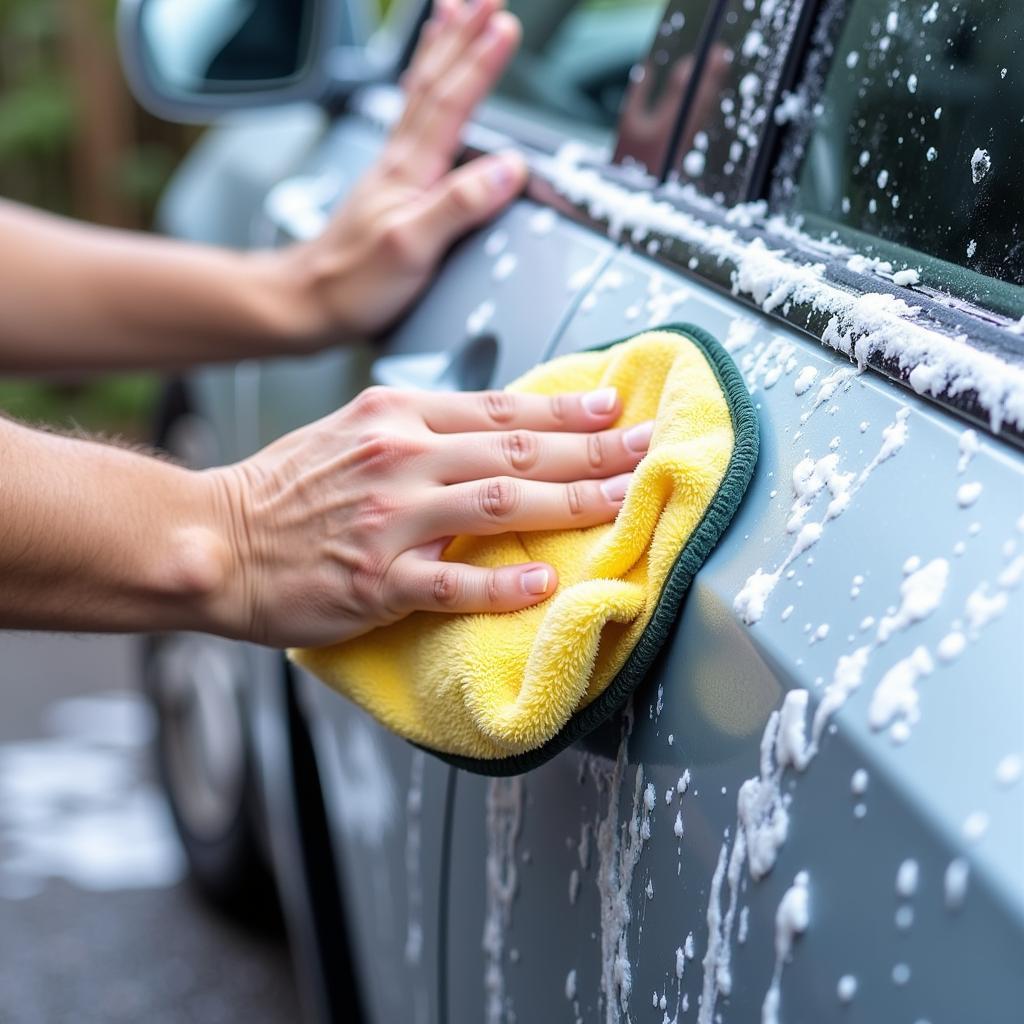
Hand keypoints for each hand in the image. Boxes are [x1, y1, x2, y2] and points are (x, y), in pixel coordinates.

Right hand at [204, 386, 652, 647]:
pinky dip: (502, 584)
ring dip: (569, 504)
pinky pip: (452, 583)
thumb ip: (425, 426)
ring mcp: (389, 520)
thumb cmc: (291, 487)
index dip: (566, 409)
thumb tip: (502, 429)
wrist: (220, 538)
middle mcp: (399, 456)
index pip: (500, 409)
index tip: (618, 407)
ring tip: (624, 503)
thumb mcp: (356, 429)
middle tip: (648, 448)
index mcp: (397, 414)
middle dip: (592, 450)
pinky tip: (546, 582)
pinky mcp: (376, 580)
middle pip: (515, 450)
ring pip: (498, 505)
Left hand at [286, 0, 526, 340]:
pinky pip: (410, 120)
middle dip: (462, 34)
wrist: (306, 302)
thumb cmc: (352, 284)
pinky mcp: (388, 188)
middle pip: (434, 82)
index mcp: (409, 171)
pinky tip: (427, 86)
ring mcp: (392, 171)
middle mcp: (399, 161)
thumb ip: (458, 206)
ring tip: (454, 11)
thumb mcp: (411, 250)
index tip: (505, 23)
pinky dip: (422, 88)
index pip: (450, 102)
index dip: (479, 62)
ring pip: (419, 93)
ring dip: (440, 49)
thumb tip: (507, 169)